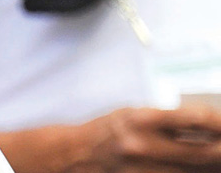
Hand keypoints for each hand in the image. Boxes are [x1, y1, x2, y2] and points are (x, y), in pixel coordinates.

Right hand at [81, 106, 220, 171]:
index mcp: (142, 120)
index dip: (219, 122)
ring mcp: (144, 170)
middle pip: (205, 153)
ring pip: (194, 171)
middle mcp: (144, 145)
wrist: (75, 153)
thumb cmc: (106, 130)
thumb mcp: (134, 113)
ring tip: (214, 161)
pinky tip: (194, 168)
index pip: (196, 119)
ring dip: (209, 166)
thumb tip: (208, 127)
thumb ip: (168, 121)